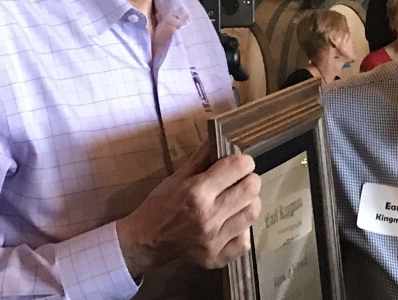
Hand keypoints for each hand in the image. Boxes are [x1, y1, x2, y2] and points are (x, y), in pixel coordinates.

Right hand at [116, 143, 261, 275]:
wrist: (145, 241)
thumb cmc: (161, 204)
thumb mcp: (177, 176)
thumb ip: (202, 157)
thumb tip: (221, 140)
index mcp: (197, 192)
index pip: (239, 167)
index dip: (244, 162)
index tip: (240, 164)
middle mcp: (208, 217)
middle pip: (251, 189)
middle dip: (249, 180)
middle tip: (240, 181)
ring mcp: (213, 240)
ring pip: (252, 213)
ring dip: (248, 203)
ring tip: (237, 202)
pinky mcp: (215, 258)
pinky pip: (245, 242)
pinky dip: (241, 231)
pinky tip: (230, 224)